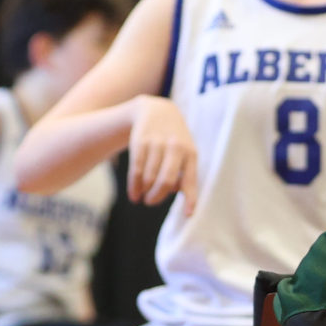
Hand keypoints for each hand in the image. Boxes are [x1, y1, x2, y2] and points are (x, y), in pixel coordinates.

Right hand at [127, 95, 199, 209]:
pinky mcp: (141, 141)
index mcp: (191, 153)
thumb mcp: (185, 152)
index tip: (188, 215)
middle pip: (166, 181)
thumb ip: (184, 173)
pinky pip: (136, 170)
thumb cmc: (173, 140)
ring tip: (142, 196)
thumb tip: (177, 196)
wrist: (156, 111)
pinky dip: (134, 185)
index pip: (191, 180)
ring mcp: (157, 143)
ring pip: (149, 177)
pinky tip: (134, 194)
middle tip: (151, 202)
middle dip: (157, 197)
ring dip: (145, 192)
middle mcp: (176, 147)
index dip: (190, 199)